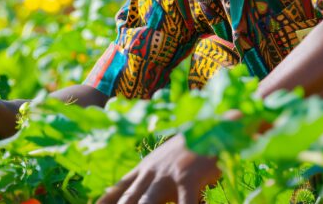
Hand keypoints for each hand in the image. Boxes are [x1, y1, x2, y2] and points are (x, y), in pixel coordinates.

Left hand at [97, 134, 220, 203]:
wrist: (218, 126)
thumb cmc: (194, 149)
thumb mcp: (167, 164)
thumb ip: (153, 179)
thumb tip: (144, 194)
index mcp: (145, 169)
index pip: (118, 190)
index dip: (104, 202)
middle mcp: (151, 172)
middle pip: (128, 201)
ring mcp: (168, 174)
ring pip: (147, 203)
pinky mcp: (188, 176)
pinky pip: (185, 203)